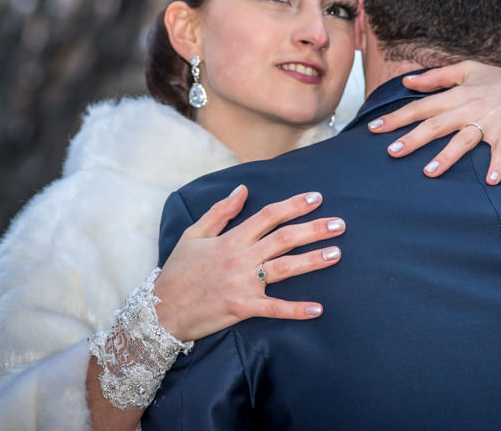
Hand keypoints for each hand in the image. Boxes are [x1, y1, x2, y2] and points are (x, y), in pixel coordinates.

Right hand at [153, 185, 344, 340]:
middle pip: (284, 238)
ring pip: (285, 268)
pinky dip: (296, 310)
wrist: (161, 310)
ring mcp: (243, 282)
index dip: (294, 205)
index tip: (316, 198)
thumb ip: (219, 212)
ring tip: (336, 253)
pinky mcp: (242, 307)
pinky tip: (318, 309)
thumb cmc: (177, 272)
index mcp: (231, 238)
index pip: (268, 216)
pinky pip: (274, 308)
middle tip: (340, 224)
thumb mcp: (193, 235)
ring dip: (313, 260)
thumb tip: (241, 190)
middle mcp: (241, 257)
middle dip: (314, 229)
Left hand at [367, 62, 500, 184]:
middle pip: (437, 124)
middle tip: (391, 152)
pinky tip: (491, 181)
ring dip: (448, 156)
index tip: (374, 127)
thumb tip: (408, 82)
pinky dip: (498, 165)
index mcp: (458, 93)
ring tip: (430, 172)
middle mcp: (471, 106)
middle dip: (413, 138)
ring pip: (465, 139)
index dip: (397, 116)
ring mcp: (491, 120)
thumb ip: (437, 76)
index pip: (422, 106)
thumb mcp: (469, 70)